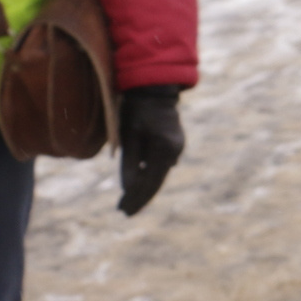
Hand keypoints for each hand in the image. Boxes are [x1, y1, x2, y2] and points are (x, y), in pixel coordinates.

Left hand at [117, 86, 184, 216]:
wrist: (154, 89)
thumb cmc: (137, 110)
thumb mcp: (129, 136)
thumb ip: (130, 163)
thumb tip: (129, 189)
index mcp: (165, 151)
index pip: (150, 182)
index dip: (137, 198)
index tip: (124, 211)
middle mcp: (174, 153)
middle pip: (156, 182)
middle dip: (139, 197)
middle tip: (124, 212)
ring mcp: (176, 149)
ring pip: (158, 175)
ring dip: (143, 188)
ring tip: (128, 201)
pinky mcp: (173, 145)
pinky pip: (159, 166)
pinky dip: (148, 175)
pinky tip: (139, 184)